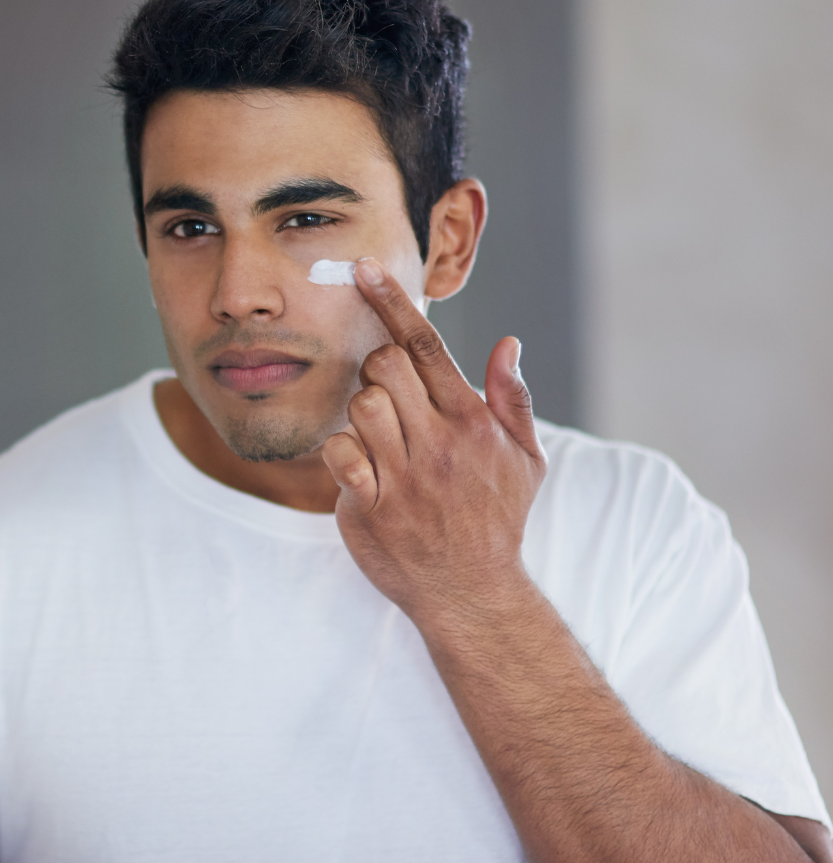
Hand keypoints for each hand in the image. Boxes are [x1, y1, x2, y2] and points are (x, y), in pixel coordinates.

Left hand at [321, 257, 546, 627]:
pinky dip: (341, 453)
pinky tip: (360, 469)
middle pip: (384, 367)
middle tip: (392, 400)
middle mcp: (439, 444)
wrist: (473, 593)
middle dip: (378, 370)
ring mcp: (404, 476)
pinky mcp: (370, 506)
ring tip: (383, 438)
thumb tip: (508, 343)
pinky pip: (339, 453)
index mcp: (472, 423)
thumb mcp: (525, 459)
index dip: (392, 302)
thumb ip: (513, 398)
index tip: (363, 269)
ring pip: (361, 405)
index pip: (426, 347)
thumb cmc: (496, 518)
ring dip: (362, 412)